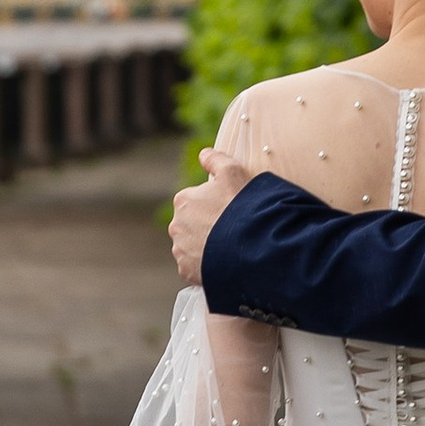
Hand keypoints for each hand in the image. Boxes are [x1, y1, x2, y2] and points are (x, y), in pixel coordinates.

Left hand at [168, 150, 252, 285]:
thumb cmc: (241, 206)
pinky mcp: (187, 272)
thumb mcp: (233, 173)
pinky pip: (196, 267)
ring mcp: (180, 250)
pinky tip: (224, 262)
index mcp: (183, 201)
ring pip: (193, 246)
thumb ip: (216, 159)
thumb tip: (204, 153)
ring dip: (207, 247)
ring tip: (229, 248)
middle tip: (231, 230)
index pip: (197, 200)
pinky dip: (207, 266)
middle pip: (193, 224)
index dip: (216, 205)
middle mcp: (176, 225)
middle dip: (208, 226)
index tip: (231, 210)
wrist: (248, 247)